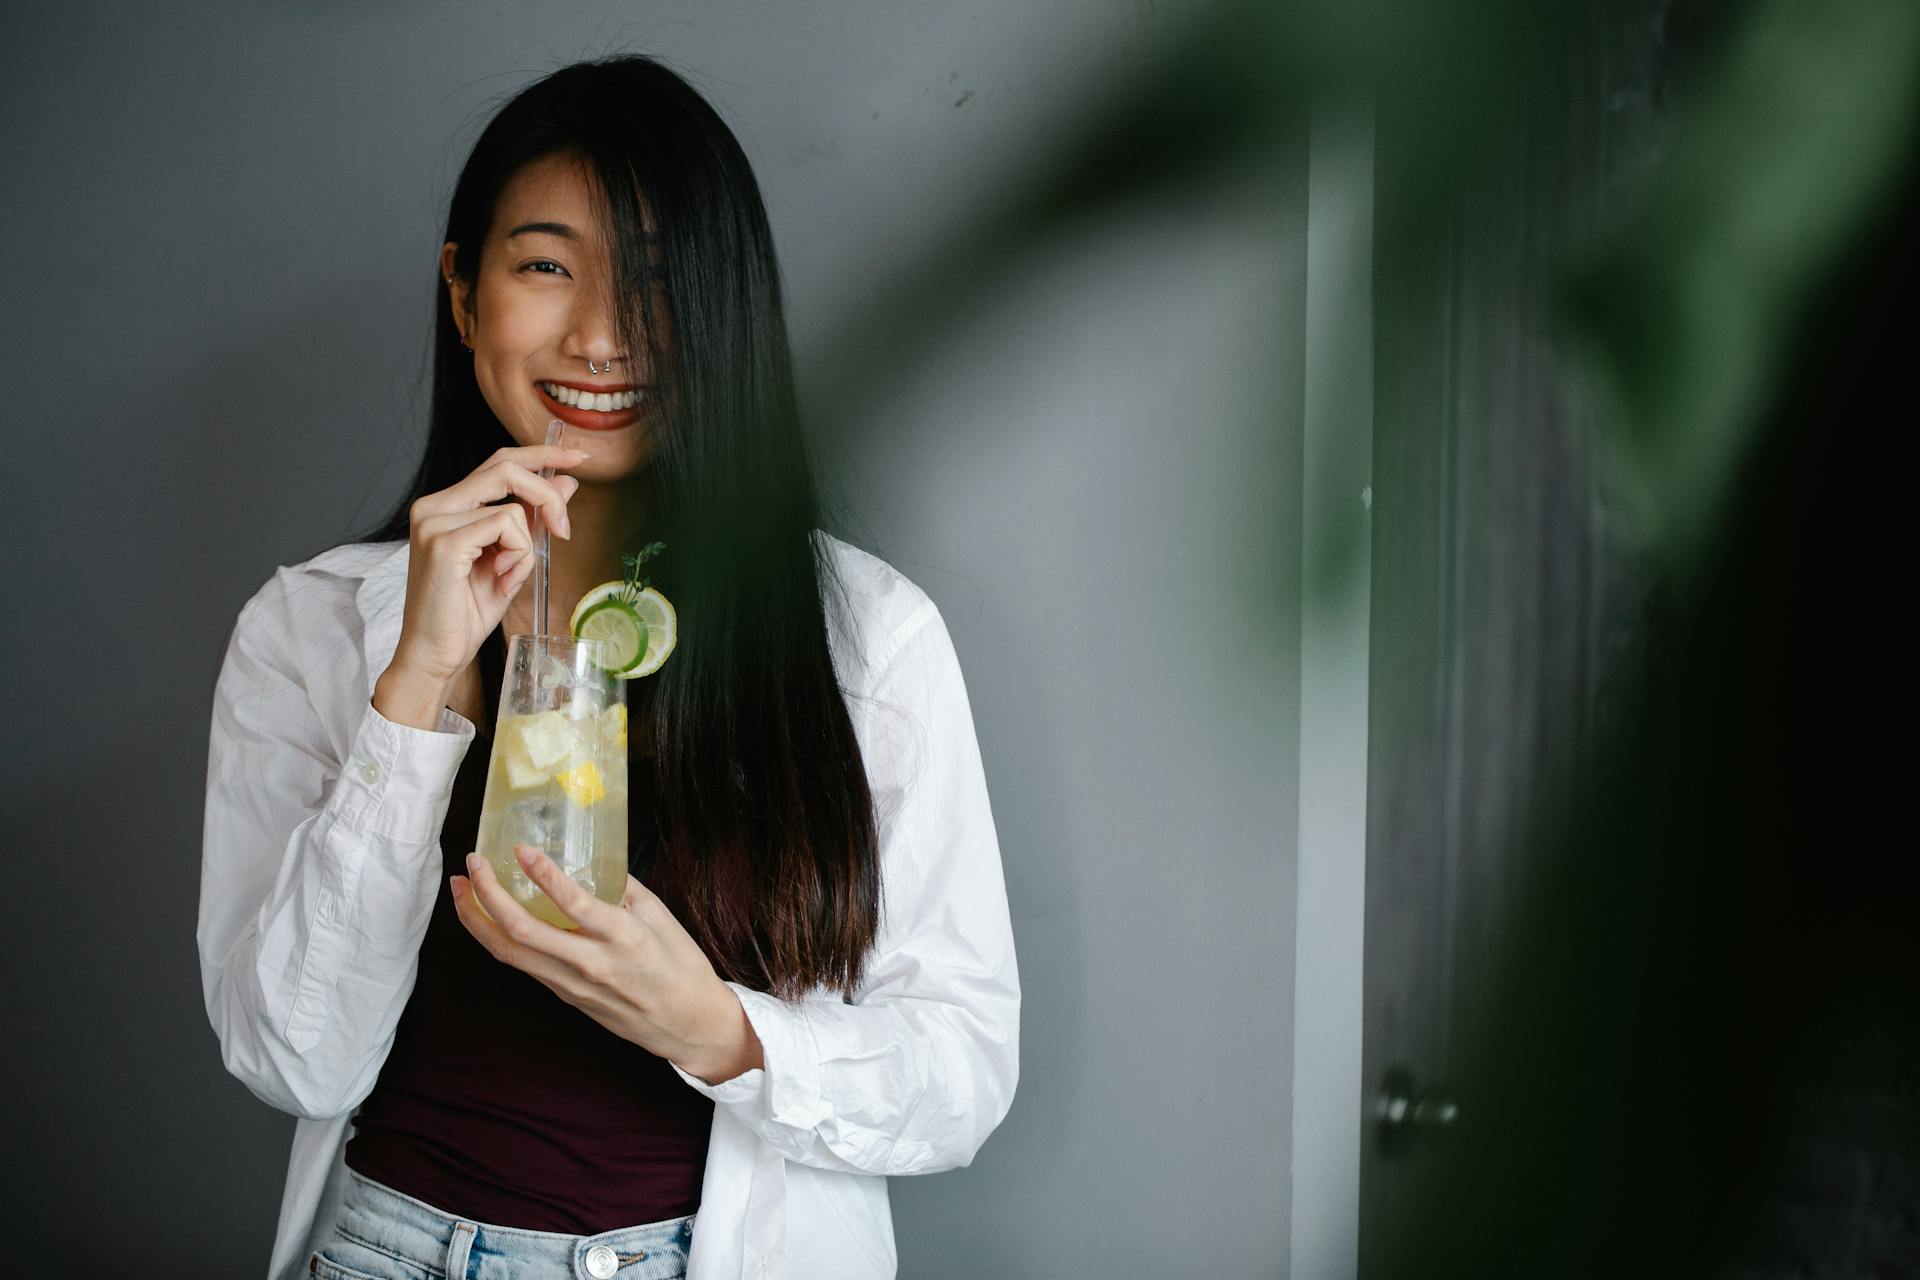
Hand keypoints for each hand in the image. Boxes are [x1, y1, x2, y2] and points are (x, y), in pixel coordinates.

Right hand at [388, 443, 591, 686]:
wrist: (436, 655)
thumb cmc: (466, 613)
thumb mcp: (512, 559)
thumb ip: (534, 519)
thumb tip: (566, 483)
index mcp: (446, 506)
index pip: (499, 462)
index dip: (541, 455)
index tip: (578, 457)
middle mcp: (435, 506)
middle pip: (506, 467)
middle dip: (548, 495)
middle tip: (564, 530)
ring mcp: (435, 521)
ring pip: (512, 506)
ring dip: (527, 546)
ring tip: (508, 575)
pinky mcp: (444, 542)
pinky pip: (506, 528)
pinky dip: (518, 556)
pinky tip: (501, 580)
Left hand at [450, 846, 764, 1084]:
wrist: (688, 1025)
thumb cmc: (681, 967)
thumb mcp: (662, 917)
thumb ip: (624, 887)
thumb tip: (591, 860)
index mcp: (623, 938)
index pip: (573, 904)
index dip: (542, 874)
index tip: (520, 849)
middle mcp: (590, 963)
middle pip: (521, 931)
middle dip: (487, 894)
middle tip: (472, 863)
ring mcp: (571, 984)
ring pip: (509, 952)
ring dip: (476, 919)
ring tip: (460, 889)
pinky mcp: (564, 995)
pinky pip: (522, 964)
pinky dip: (496, 937)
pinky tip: (486, 917)